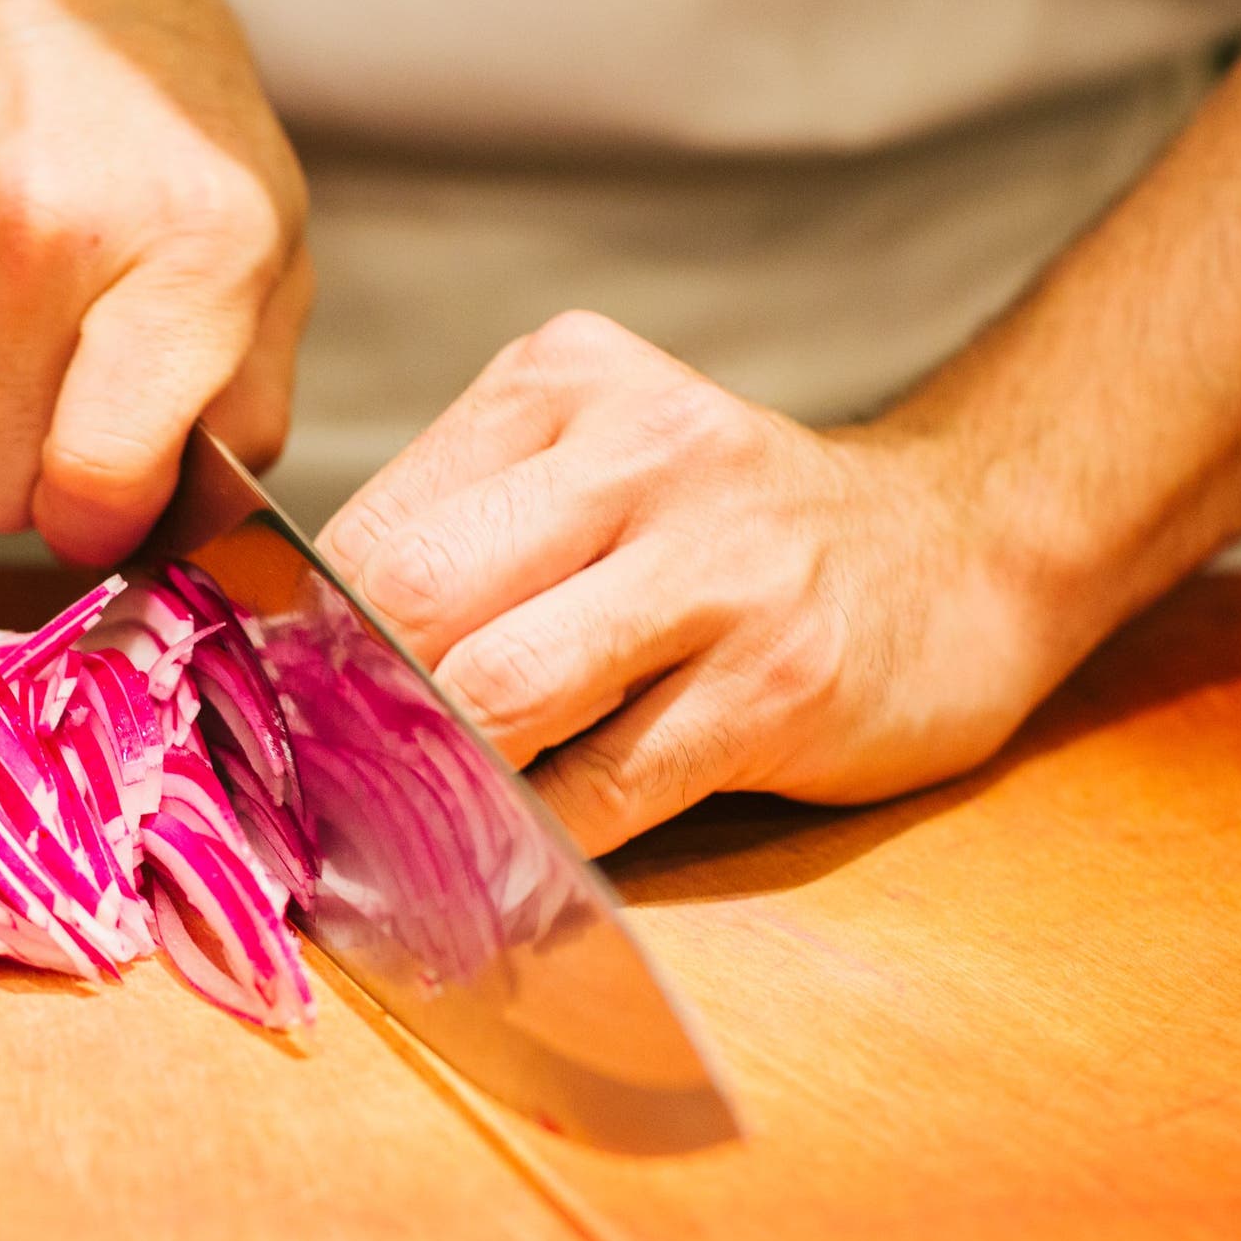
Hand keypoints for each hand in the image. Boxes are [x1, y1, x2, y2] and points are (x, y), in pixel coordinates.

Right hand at [0, 0, 309, 561]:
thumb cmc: (152, 133)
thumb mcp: (266, 248)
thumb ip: (245, 406)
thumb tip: (177, 530)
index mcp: (189, 249)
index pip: (99, 475)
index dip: (93, 524)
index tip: (96, 503)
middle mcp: (48, 232)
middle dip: (20, 478)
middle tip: (48, 400)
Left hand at [318, 312, 1059, 854]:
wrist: (963, 545)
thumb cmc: (730, 532)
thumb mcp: (596, 466)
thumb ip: (469, 535)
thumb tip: (299, 665)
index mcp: (562, 382)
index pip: (375, 523)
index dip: (303, 637)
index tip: (277, 713)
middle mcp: (641, 453)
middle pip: (417, 597)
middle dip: (351, 708)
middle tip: (319, 782)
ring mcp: (719, 568)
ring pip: (498, 694)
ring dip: (432, 780)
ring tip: (402, 823)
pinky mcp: (778, 685)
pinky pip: (606, 787)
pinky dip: (534, 841)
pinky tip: (510, 858)